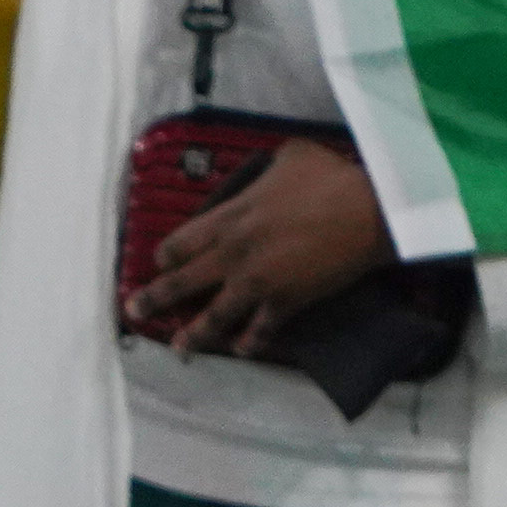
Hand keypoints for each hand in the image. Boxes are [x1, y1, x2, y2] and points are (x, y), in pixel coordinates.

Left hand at [128, 138, 391, 361]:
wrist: (371, 211)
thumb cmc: (333, 178)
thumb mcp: (293, 155)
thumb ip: (269, 167)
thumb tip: (270, 166)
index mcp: (228, 218)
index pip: (178, 243)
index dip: (166, 256)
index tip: (161, 263)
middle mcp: (231, 253)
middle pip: (180, 283)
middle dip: (154, 299)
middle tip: (134, 311)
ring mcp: (255, 282)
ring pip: (212, 316)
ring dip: (193, 334)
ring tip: (179, 346)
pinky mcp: (284, 302)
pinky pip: (259, 330)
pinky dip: (249, 343)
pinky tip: (240, 351)